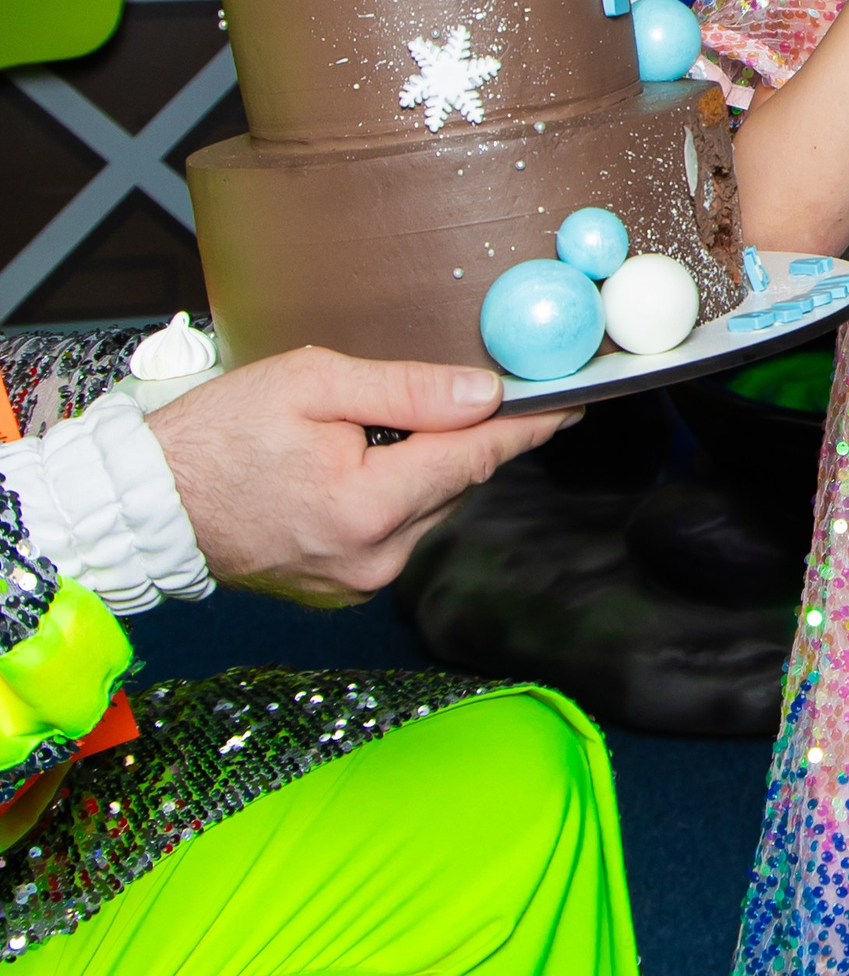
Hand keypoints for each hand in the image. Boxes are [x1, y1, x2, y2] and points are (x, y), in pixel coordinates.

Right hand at [149, 348, 573, 606]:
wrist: (152, 504)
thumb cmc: (219, 435)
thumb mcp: (311, 384)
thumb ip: (406, 389)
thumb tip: (484, 396)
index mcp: (368, 506)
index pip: (474, 458)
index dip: (526, 427)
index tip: (570, 406)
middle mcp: (374, 558)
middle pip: (455, 484)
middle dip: (458, 438)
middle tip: (447, 395)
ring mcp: (359, 583)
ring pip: (429, 510)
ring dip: (421, 469)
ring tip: (365, 436)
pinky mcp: (345, 591)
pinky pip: (398, 535)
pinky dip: (393, 499)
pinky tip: (353, 472)